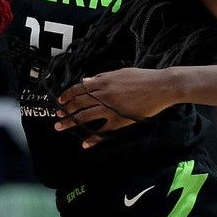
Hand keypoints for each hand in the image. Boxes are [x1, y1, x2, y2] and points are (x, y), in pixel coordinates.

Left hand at [54, 68, 178, 148]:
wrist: (160, 86)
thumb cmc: (142, 77)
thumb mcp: (119, 73)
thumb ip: (101, 77)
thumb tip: (85, 81)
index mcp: (103, 82)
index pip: (79, 89)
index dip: (67, 95)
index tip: (60, 101)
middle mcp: (103, 95)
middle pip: (78, 103)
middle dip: (65, 110)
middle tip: (56, 116)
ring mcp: (110, 109)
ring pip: (85, 116)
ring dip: (71, 122)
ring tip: (60, 127)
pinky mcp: (120, 121)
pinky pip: (103, 131)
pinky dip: (93, 138)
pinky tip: (84, 144)